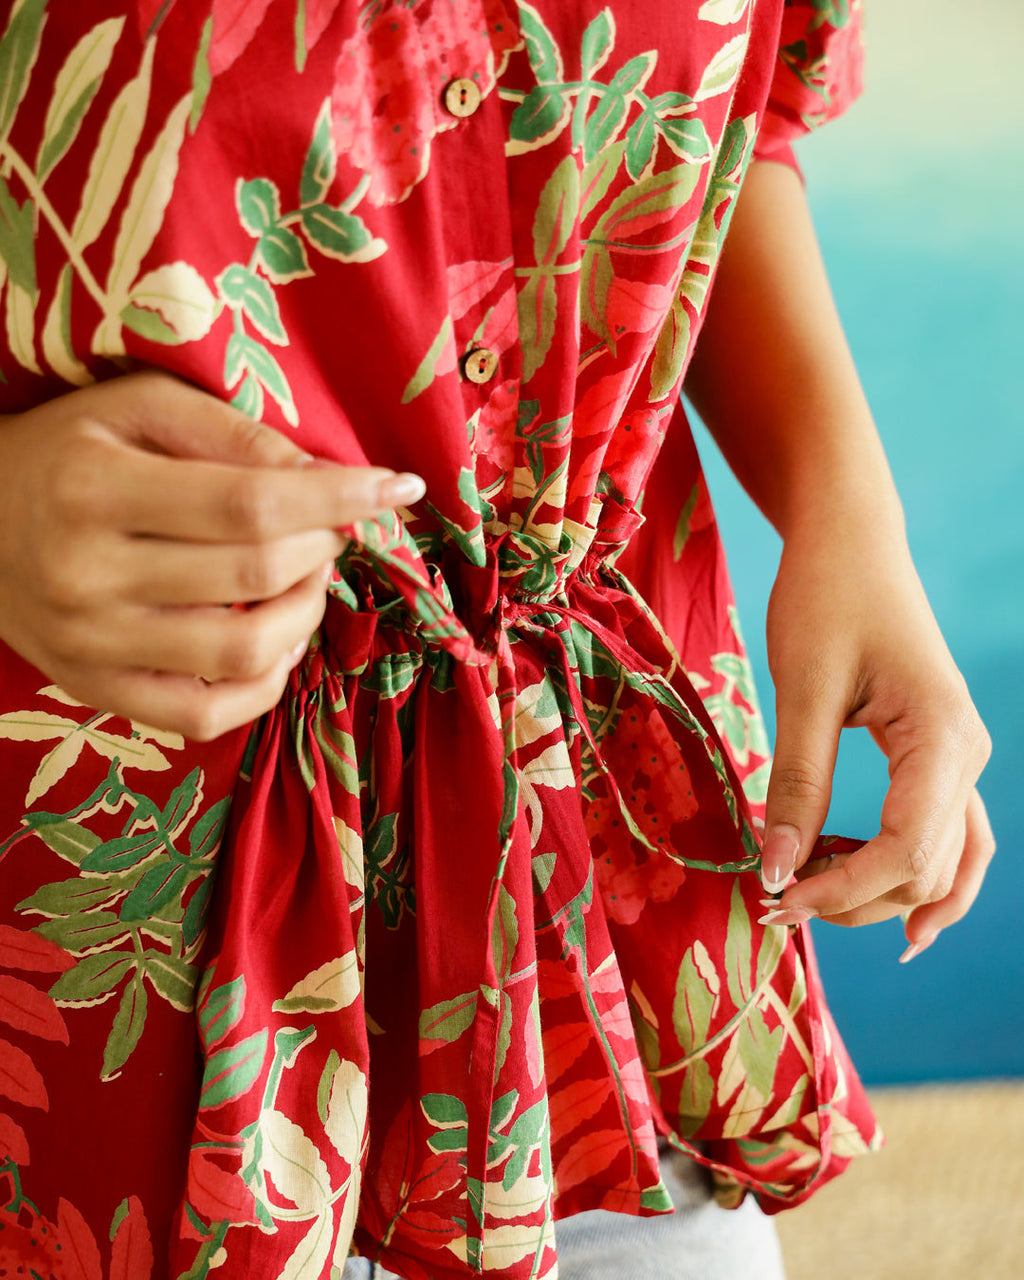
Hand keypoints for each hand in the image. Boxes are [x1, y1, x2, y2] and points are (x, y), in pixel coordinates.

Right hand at [0, 372, 423, 739]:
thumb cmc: (68, 449)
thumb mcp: (138, 408)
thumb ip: (232, 435)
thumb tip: (326, 476)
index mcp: (94, 489)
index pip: (249, 503)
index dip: (338, 499)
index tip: (397, 489)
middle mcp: (86, 576)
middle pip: (255, 577)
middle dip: (322, 549)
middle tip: (330, 528)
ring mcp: (89, 646)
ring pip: (243, 655)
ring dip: (306, 616)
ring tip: (305, 580)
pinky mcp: (97, 691)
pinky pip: (206, 715)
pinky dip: (266, 686)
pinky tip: (279, 643)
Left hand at [756, 512, 993, 958]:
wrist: (849, 541)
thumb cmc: (825, 598)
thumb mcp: (802, 689)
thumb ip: (797, 784)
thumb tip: (777, 871)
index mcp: (942, 739)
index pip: (907, 853)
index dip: (842, 892)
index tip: (776, 898)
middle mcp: (969, 757)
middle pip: (928, 871)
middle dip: (856, 900)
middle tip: (777, 899)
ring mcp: (962, 758)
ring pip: (944, 864)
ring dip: (882, 896)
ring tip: (812, 902)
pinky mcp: (939, 756)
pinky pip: (945, 836)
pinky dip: (912, 874)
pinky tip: (869, 896)